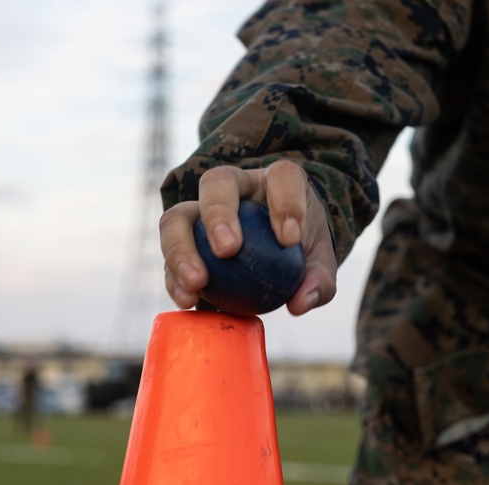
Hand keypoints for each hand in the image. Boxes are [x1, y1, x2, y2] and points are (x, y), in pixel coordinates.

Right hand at [159, 161, 336, 314]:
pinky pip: (170, 255)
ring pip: (178, 215)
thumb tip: (300, 303)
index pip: (282, 177)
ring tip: (198, 282)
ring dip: (181, 248)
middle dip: (219, 213)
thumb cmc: (300, 251)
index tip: (290, 239)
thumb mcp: (319, 264)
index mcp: (276, 182)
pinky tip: (188, 301)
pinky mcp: (183, 239)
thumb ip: (319, 281)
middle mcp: (235, 187)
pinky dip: (174, 279)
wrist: (275, 256)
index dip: (286, 201)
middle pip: (217, 182)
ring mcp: (201, 210)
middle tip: (228, 250)